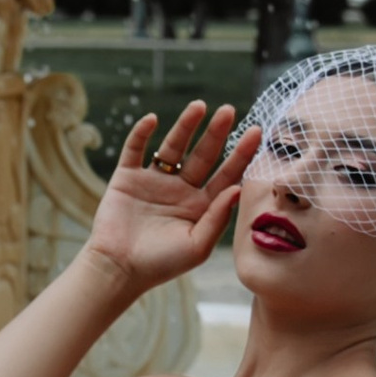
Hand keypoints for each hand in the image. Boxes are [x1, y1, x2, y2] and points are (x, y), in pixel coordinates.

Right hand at [89, 103, 260, 291]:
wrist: (118, 270)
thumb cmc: (160, 264)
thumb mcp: (197, 246)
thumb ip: (217, 218)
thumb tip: (238, 188)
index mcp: (200, 205)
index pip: (226, 175)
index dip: (241, 154)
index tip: (257, 133)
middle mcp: (180, 189)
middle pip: (202, 155)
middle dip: (216, 133)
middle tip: (228, 111)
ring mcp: (153, 181)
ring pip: (172, 147)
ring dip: (185, 126)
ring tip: (199, 106)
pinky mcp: (127, 178)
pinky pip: (134, 150)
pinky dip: (141, 134)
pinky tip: (152, 120)